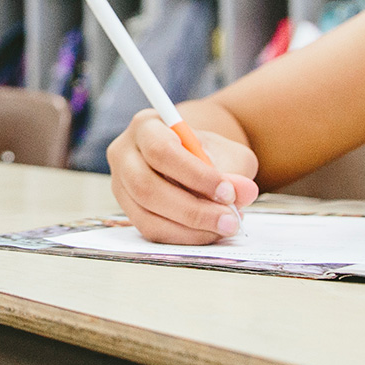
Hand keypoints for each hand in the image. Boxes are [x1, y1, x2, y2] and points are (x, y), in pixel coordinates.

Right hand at [107, 109, 260, 244]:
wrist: (192, 159)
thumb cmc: (208, 152)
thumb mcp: (229, 153)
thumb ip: (236, 170)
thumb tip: (243, 193)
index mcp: (146, 126)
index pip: (161, 151)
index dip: (194, 175)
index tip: (228, 192)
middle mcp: (124, 154)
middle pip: (146, 187)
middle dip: (193, 210)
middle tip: (230, 220)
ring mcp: (120, 185)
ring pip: (146, 216)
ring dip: (190, 229)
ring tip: (224, 227)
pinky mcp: (127, 211)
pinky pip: (150, 231)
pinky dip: (183, 237)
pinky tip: (208, 232)